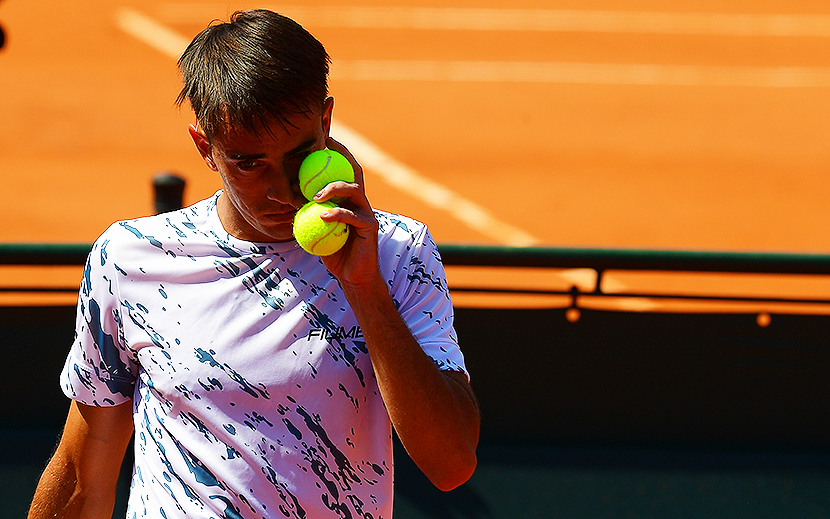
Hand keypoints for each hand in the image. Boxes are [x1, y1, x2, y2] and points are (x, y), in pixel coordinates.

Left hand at [313, 137, 381, 288]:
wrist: (352, 275)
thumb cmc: (333, 252)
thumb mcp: (315, 229)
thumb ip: (308, 211)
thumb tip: (287, 195)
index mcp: (350, 200)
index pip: (345, 171)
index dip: (338, 154)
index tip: (324, 139)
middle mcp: (361, 202)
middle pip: (354, 173)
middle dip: (342, 157)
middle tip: (323, 152)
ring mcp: (368, 213)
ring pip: (355, 190)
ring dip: (334, 188)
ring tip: (316, 194)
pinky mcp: (370, 227)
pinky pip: (352, 216)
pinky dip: (336, 214)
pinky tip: (323, 216)